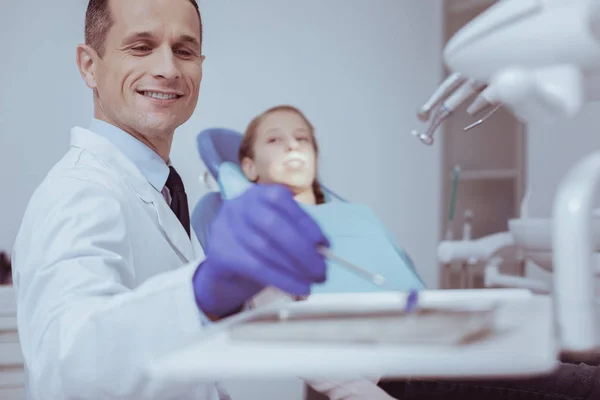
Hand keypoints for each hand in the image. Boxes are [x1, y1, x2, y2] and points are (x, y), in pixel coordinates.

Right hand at [193, 184, 329, 317]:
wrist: (225, 267)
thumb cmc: (258, 244)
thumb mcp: (276, 230)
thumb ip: (296, 232)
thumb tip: (322, 248)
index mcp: (258, 194)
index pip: (281, 201)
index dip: (305, 222)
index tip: (324, 243)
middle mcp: (239, 206)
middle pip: (272, 224)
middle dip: (301, 248)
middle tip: (321, 268)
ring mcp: (226, 228)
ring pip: (265, 249)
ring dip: (295, 268)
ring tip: (313, 280)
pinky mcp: (221, 253)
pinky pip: (257, 267)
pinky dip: (283, 279)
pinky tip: (299, 288)